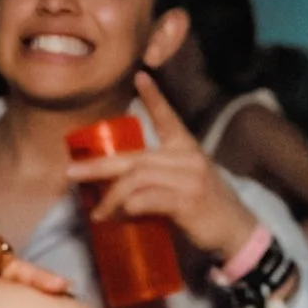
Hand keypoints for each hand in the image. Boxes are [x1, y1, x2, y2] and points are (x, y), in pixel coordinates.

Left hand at [67, 74, 262, 262]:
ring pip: (136, 179)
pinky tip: (119, 216)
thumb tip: (117, 185)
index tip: (140, 76)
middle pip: (135, 157)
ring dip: (111, 197)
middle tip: (71, 173)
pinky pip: (147, 199)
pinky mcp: (188, 201)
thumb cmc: (205, 208)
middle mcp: (189, 159)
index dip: (154, 98)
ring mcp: (190, 179)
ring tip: (99, 213)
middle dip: (98, 166)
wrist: (236, 232)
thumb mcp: (184, 183)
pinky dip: (127, 208)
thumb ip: (156, 177)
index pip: (169, 118)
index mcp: (187, 149)